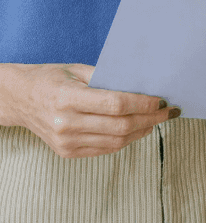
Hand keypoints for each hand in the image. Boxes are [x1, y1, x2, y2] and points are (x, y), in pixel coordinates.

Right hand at [0, 63, 176, 158]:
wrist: (20, 99)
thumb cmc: (52, 78)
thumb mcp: (78, 70)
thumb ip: (108, 77)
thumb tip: (142, 85)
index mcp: (68, 98)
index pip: (116, 104)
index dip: (143, 103)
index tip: (161, 100)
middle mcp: (66, 124)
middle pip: (120, 126)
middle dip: (150, 119)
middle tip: (168, 111)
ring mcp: (66, 142)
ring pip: (115, 142)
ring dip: (141, 132)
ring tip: (156, 120)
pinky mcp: (67, 153)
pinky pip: (104, 149)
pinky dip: (124, 140)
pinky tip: (137, 129)